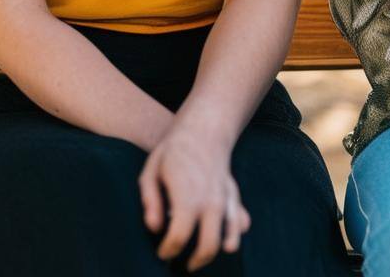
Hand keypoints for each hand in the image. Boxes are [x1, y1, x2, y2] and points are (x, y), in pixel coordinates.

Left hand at [139, 126, 250, 271]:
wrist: (204, 126)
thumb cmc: (172, 150)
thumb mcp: (151, 171)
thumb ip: (150, 202)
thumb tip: (154, 228)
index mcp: (187, 198)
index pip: (177, 239)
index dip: (167, 251)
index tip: (160, 252)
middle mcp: (210, 202)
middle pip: (208, 247)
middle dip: (194, 261)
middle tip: (178, 264)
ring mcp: (226, 199)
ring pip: (228, 239)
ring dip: (212, 252)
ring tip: (196, 259)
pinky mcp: (234, 195)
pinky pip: (238, 222)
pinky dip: (233, 235)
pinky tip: (224, 242)